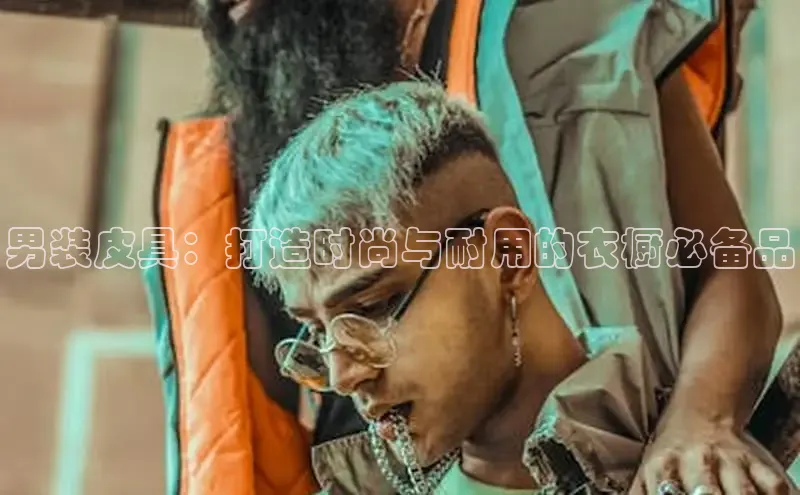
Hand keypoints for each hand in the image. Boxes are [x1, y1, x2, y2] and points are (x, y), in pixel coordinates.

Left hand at [629, 418, 790, 494]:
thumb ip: (637, 494)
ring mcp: (727, 460)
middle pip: (706, 494)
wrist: (700, 410)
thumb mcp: (645, 471)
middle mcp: (695, 462)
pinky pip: (772, 485)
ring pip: (741, 492)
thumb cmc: (669, 451)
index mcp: (662, 467)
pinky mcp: (754, 460)